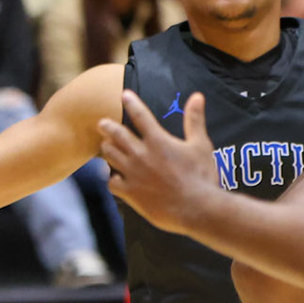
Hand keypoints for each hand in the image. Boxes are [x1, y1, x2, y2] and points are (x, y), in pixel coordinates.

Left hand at [99, 89, 218, 233]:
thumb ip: (194, 120)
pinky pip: (112, 182)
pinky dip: (112, 178)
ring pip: (110, 156)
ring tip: (106, 147)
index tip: (124, 95)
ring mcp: (133, 174)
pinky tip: (114, 177)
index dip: (131, 103)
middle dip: (107, 127)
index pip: (140, 116)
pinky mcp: (130, 193)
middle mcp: (141, 154)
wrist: (196, 207)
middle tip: (102, 123)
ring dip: (107, 149)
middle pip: (117, 135)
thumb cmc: (201, 175)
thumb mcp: (200, 144)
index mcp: (158, 140)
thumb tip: (197, 96)